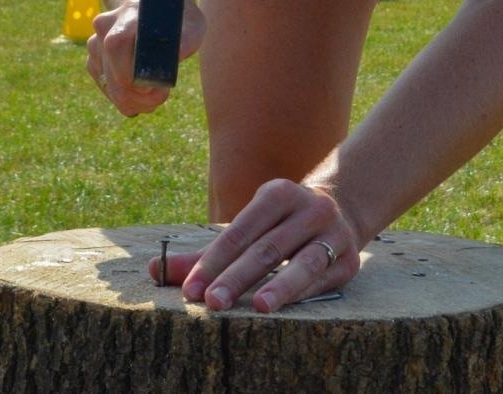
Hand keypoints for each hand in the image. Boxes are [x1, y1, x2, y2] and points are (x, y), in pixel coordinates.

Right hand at [86, 0, 205, 117]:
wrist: (156, 7)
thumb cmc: (178, 19)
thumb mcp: (192, 26)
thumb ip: (185, 43)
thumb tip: (171, 64)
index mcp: (128, 14)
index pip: (116, 47)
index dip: (133, 76)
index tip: (156, 87)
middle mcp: (105, 27)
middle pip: (113, 76)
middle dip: (138, 97)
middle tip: (161, 97)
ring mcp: (96, 43)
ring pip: (109, 86)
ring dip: (133, 101)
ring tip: (155, 97)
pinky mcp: (94, 59)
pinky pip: (105, 88)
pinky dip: (124, 99)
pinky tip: (142, 96)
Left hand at [162, 180, 362, 313]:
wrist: (343, 208)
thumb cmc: (279, 226)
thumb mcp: (249, 227)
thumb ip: (204, 253)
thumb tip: (153, 269)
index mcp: (277, 194)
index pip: (240, 231)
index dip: (214, 260)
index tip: (191, 290)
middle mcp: (308, 209)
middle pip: (268, 247)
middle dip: (238, 276)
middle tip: (212, 303)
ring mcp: (333, 233)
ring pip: (304, 262)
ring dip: (281, 285)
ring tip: (258, 306)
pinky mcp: (349, 260)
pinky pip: (325, 279)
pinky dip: (304, 293)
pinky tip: (285, 308)